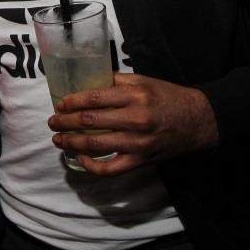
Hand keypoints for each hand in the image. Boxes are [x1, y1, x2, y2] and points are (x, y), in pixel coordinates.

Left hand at [47, 72, 218, 175]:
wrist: (196, 120)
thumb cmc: (166, 96)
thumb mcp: (142, 80)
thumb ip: (115, 80)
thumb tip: (86, 81)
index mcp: (134, 95)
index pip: (94, 98)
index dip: (72, 102)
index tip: (59, 104)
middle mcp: (136, 119)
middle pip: (90, 122)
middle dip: (65, 123)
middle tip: (53, 122)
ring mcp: (138, 143)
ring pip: (95, 146)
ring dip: (72, 143)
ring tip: (59, 140)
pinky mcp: (141, 161)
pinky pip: (111, 169)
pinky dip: (92, 166)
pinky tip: (81, 159)